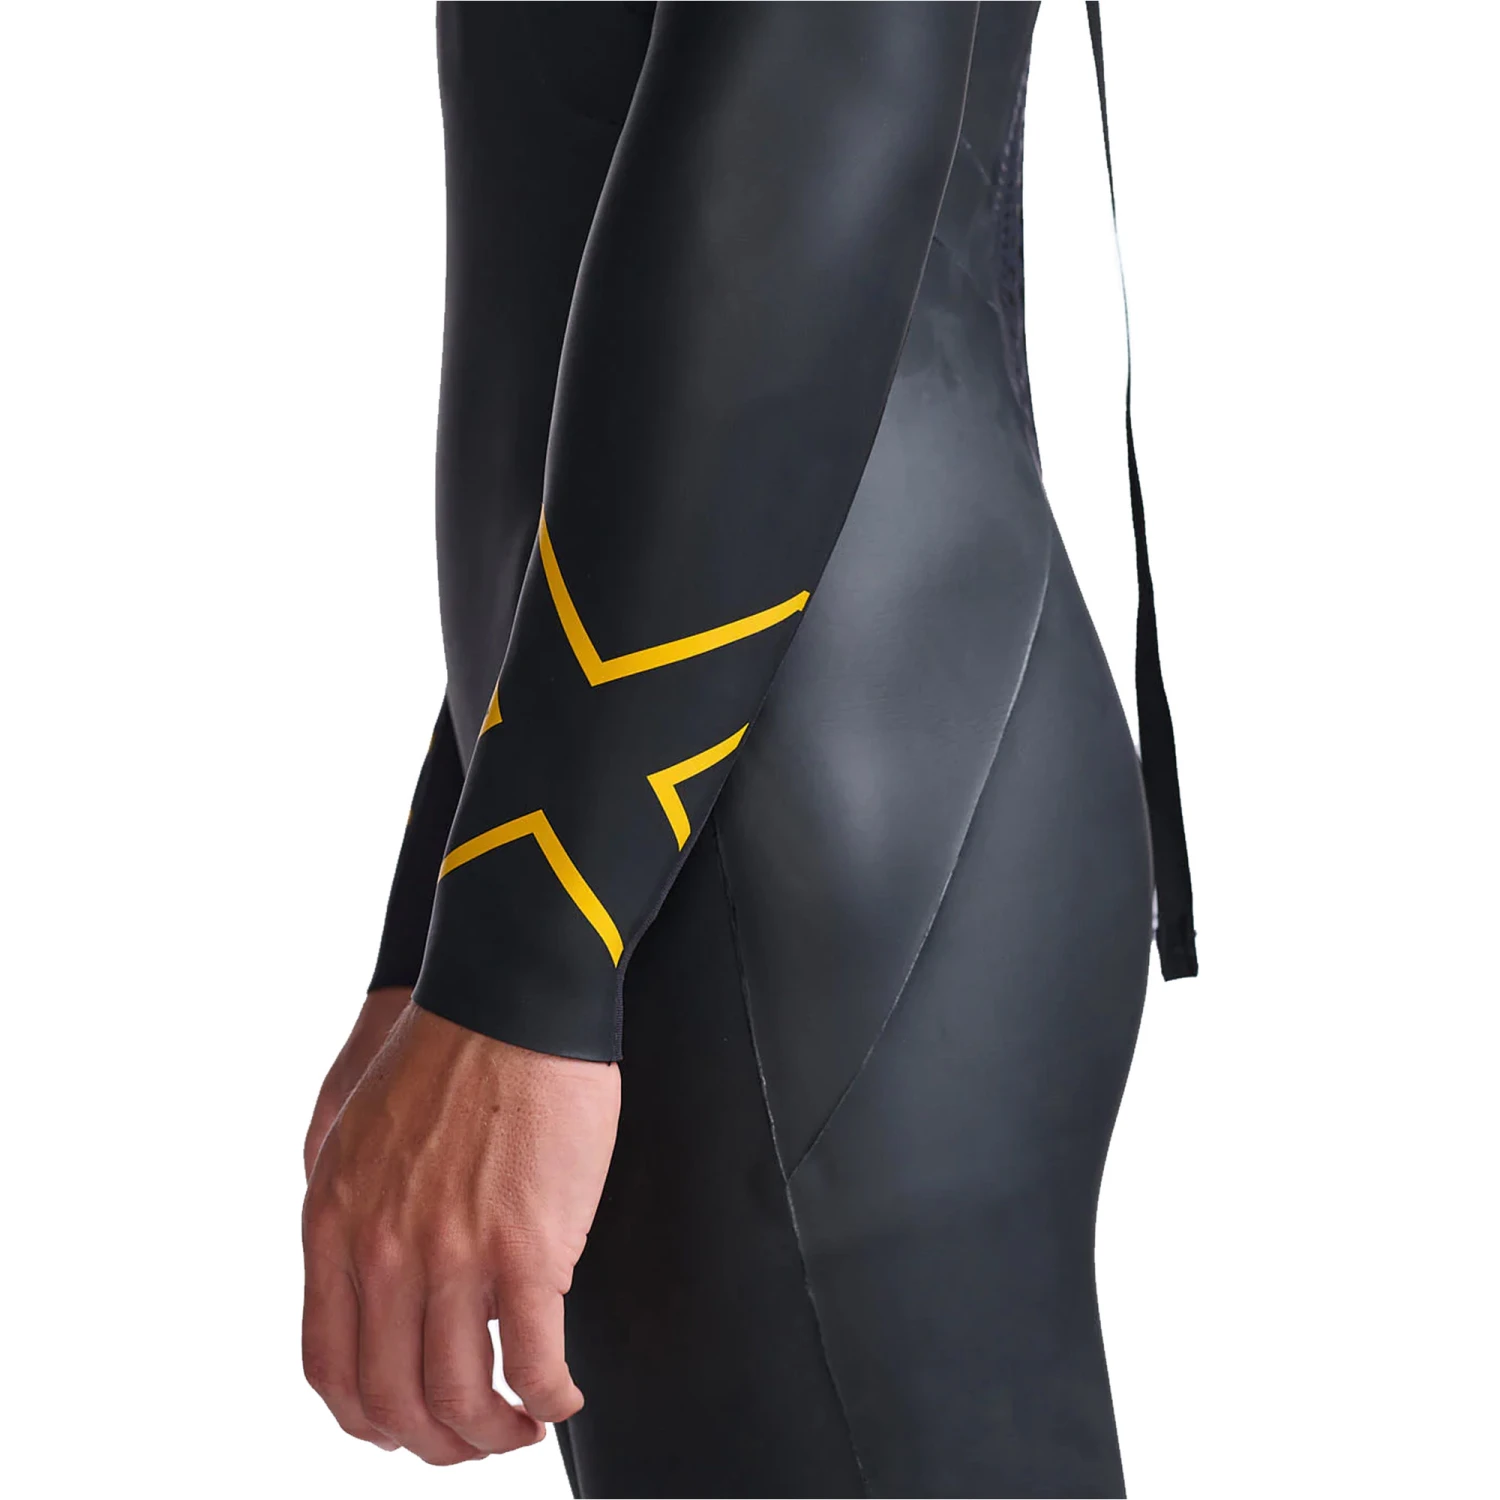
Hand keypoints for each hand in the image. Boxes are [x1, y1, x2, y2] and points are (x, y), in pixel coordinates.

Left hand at [301, 1003, 619, 1463]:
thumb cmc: (449, 1048)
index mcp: (336, 1223)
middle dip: (436, 1442)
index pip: (331, 1368)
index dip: (369, 1418)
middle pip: (394, 1401)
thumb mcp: (358, 1130)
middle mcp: (381, 1251)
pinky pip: (534, 1362)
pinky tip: (563, 1395)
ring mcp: (452, 1254)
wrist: (509, 997)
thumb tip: (379, 1276)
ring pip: (460, 1398)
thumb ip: (357, 1210)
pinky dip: (550, 1399)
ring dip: (494, 1435)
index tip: (404, 1425)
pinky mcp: (526, 1247)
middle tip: (474, 1439)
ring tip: (523, 1424)